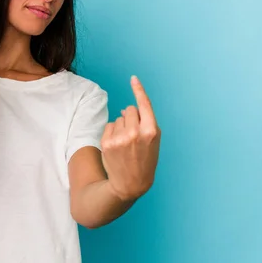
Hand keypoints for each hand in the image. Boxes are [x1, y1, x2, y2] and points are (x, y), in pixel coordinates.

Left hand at [100, 75, 160, 201]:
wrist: (131, 183)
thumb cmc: (145, 160)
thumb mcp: (153, 141)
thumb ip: (145, 122)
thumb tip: (127, 108)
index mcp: (151, 131)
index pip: (144, 105)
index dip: (138, 90)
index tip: (133, 79)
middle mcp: (135, 133)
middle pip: (130, 110)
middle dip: (131, 118)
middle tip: (134, 135)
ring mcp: (120, 138)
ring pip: (119, 118)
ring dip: (121, 126)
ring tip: (126, 143)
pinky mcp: (107, 142)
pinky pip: (109, 126)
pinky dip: (112, 132)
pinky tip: (117, 145)